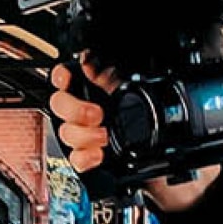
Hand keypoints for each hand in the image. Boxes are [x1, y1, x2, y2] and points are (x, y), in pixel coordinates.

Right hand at [47, 63, 218, 213]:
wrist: (163, 161)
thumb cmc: (153, 127)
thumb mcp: (137, 95)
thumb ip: (110, 78)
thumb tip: (92, 62)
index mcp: (95, 90)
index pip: (66, 77)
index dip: (62, 76)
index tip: (67, 78)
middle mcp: (86, 111)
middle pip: (59, 104)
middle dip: (74, 109)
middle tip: (97, 115)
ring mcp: (85, 135)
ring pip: (66, 132)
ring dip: (85, 135)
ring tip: (105, 137)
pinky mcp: (88, 158)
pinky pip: (75, 158)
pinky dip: (86, 157)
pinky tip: (99, 155)